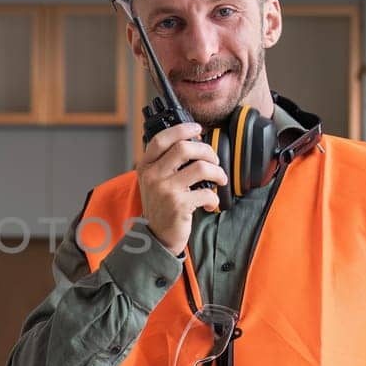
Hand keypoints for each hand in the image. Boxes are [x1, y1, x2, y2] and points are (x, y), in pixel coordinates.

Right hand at [136, 122, 227, 254]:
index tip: (198, 128)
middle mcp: (152, 176)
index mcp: (146, 167)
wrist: (156, 237)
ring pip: (200, 167)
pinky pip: (207, 193)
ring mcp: (165, 190)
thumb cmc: (161, 206)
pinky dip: (214, 199)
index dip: (182, 129)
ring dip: (217, 172)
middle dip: (206, 150)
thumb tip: (194, 142)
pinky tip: (210, 204)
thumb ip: (166, 163)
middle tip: (214, 159)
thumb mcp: (154, 181)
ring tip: (219, 179)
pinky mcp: (178, 205)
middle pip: (184, 148)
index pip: (161, 139)